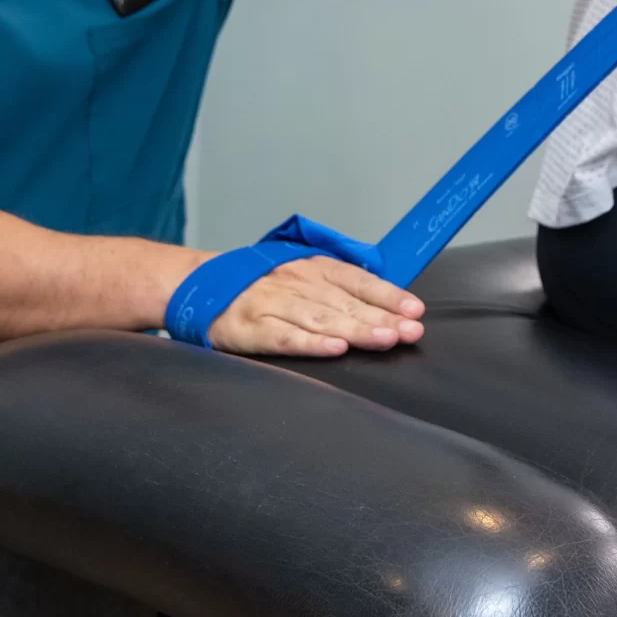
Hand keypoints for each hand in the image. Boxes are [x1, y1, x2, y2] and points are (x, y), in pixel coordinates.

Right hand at [202, 255, 425, 356]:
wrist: (201, 284)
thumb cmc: (263, 284)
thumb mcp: (302, 275)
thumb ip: (339, 288)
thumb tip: (388, 305)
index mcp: (313, 267)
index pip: (358, 280)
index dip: (387, 295)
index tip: (415, 311)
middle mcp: (296, 282)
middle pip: (345, 302)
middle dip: (381, 317)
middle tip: (410, 332)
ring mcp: (272, 304)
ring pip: (320, 318)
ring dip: (355, 329)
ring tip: (385, 339)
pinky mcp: (249, 328)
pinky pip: (284, 337)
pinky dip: (310, 342)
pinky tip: (334, 348)